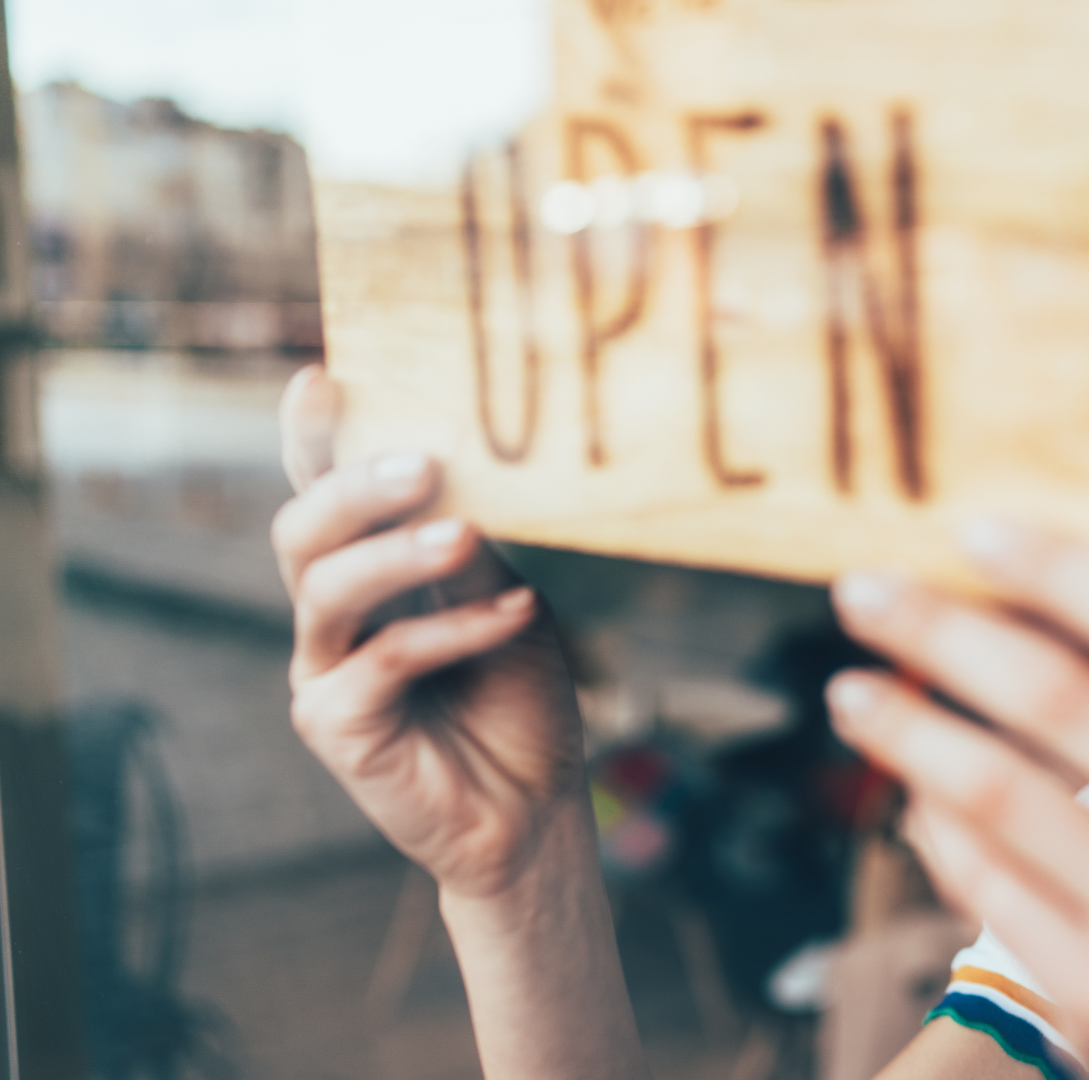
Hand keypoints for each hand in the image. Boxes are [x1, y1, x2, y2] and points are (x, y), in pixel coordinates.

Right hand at [272, 365, 588, 898]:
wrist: (536, 811)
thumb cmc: (519, 700)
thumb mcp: (509, 604)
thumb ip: (474, 549)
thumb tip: (459, 473)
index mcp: (367, 573)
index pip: (326, 493)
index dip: (313, 439)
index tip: (322, 378)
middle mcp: (330, 616)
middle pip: (303, 531)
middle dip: (353, 487)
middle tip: (423, 462)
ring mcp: (324, 671)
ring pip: (327, 589)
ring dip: (396, 553)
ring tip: (462, 532)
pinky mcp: (336, 727)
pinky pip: (383, 661)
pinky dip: (452, 631)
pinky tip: (514, 615)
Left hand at [827, 522, 1088, 1079]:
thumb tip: (1006, 574)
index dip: (1059, 564)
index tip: (968, 530)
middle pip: (1061, 692)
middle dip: (940, 629)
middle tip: (859, 591)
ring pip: (997, 790)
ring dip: (904, 726)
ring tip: (851, 691)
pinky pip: (984, 880)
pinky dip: (934, 822)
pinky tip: (911, 791)